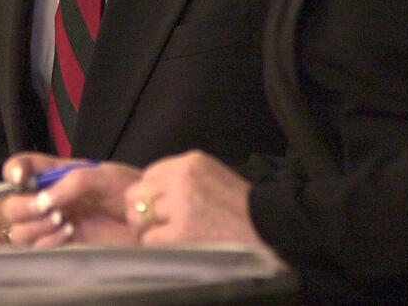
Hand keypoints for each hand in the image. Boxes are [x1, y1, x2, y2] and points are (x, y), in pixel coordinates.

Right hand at [1, 153, 140, 247]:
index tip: (19, 177)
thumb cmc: (130, 192)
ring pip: (18, 230)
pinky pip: (36, 249)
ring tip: (61, 220)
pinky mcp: (62, 246)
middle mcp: (48, 199)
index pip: (22, 168)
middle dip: (22, 206)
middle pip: (11, 205)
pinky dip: (47, 240)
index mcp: (55, 175)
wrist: (148, 220)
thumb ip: (73, 181)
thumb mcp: (103, 176)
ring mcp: (53, 224)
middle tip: (45, 207)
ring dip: (34, 225)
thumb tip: (44, 198)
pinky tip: (69, 233)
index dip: (13, 170)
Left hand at [122, 151, 268, 247]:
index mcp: (191, 162)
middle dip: (142, 210)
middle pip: (136, 192)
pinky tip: (177, 246)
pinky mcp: (183, 230)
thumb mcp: (214, 177)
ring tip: (168, 236)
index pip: (149, 174)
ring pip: (139, 215)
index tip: (161, 207)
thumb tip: (153, 191)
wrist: (271, 230)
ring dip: (149, 229)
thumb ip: (184, 178)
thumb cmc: (245, 209)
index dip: (152, 194)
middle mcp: (183, 178)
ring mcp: (182, 204)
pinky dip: (159, 245)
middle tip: (157, 224)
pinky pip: (150, 238)